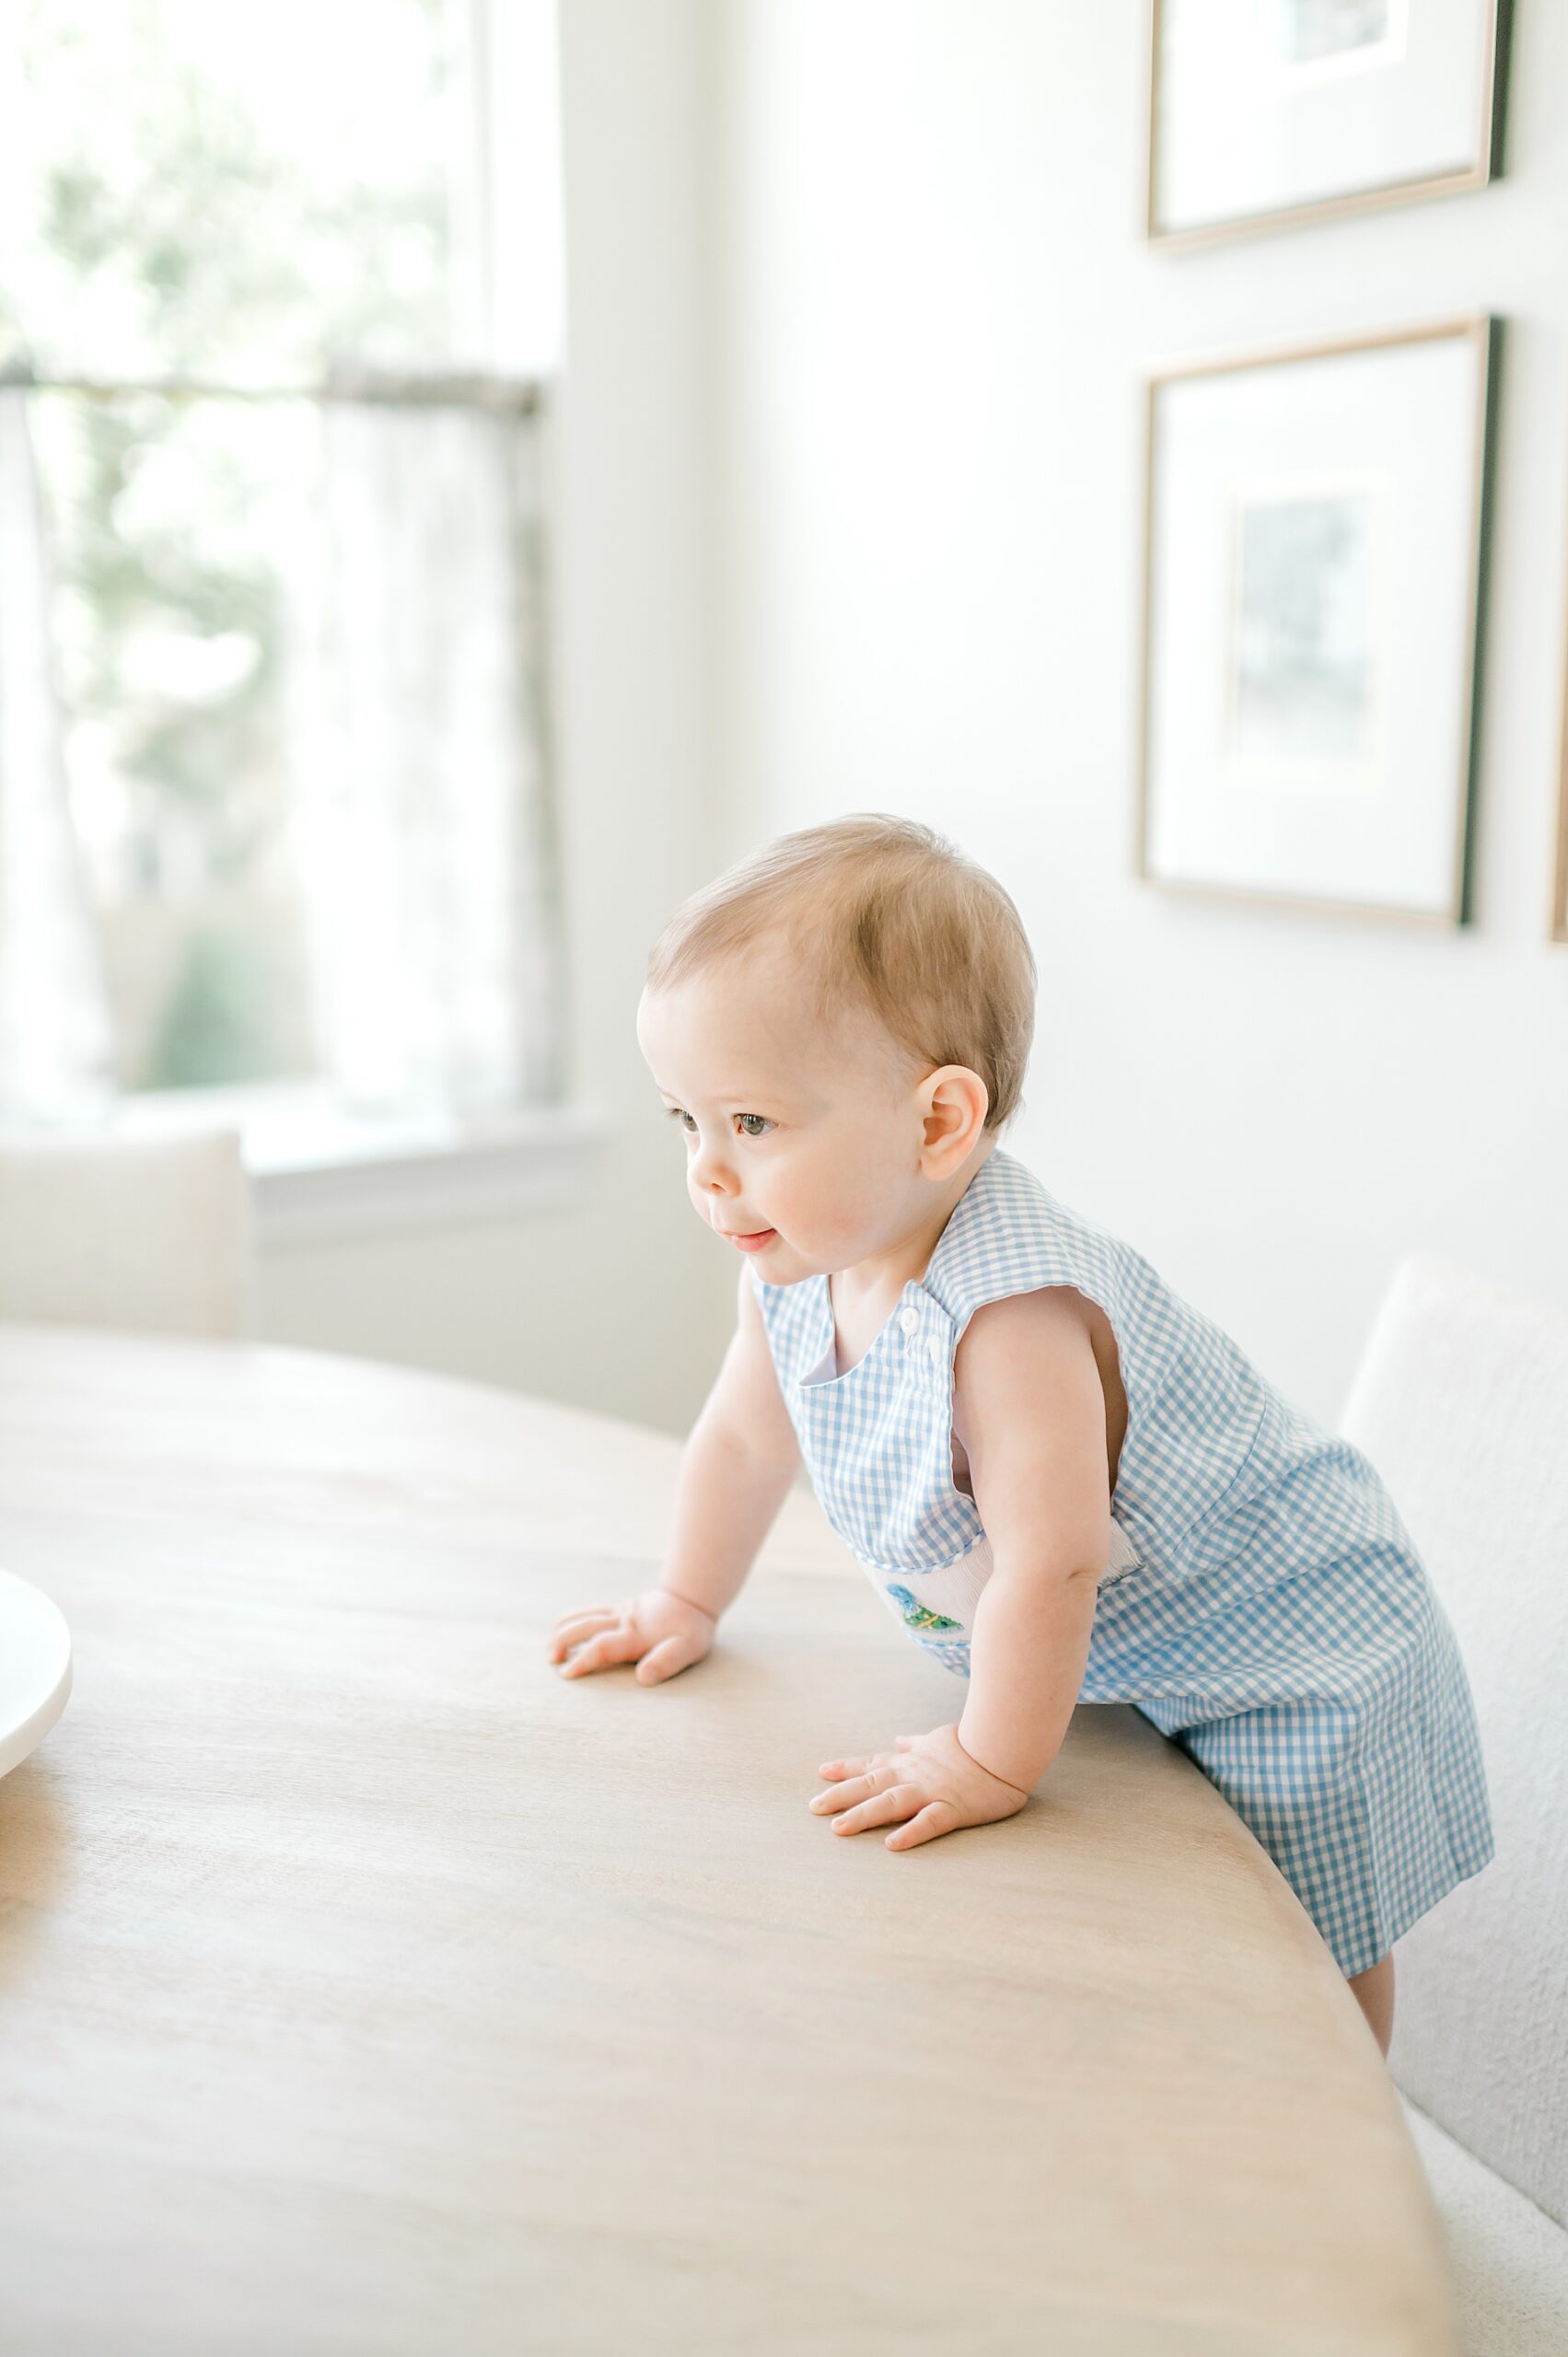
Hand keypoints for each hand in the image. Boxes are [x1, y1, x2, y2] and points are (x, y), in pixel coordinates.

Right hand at [548, 1586, 715, 1685]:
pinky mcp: (619, 1608)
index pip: (602, 1646)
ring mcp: (619, 1612)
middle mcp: (624, 1620)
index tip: (566, 1674)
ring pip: (584, 1615)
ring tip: (549, 1649)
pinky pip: (590, 1610)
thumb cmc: (691, 1631)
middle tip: (551, 1660)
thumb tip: (643, 1678)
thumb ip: (667, 1661)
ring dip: (563, 1630)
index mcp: (636, 1635)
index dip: (583, 1660)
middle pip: (585, 1626)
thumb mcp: (689, 1649)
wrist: (692, 1600)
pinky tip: (562, 1630)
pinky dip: (572, 1619)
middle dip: (564, 1641)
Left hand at [808, 1722, 1029, 1849]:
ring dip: (863, 1815)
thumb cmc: (972, 1743)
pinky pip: (929, 1822)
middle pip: (870, 1785)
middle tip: (813, 1807)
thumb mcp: (937, 1738)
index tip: (821, 1772)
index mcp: (910, 1761)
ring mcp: (931, 1792)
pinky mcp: (954, 1809)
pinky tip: (892, 1845)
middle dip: (840, 1796)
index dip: (845, 1769)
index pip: (871, 1764)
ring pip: (891, 1803)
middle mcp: (913, 1775)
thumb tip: (901, 1741)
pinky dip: (911, 1832)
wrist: (1004, 1747)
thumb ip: (916, 1743)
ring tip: (838, 1829)